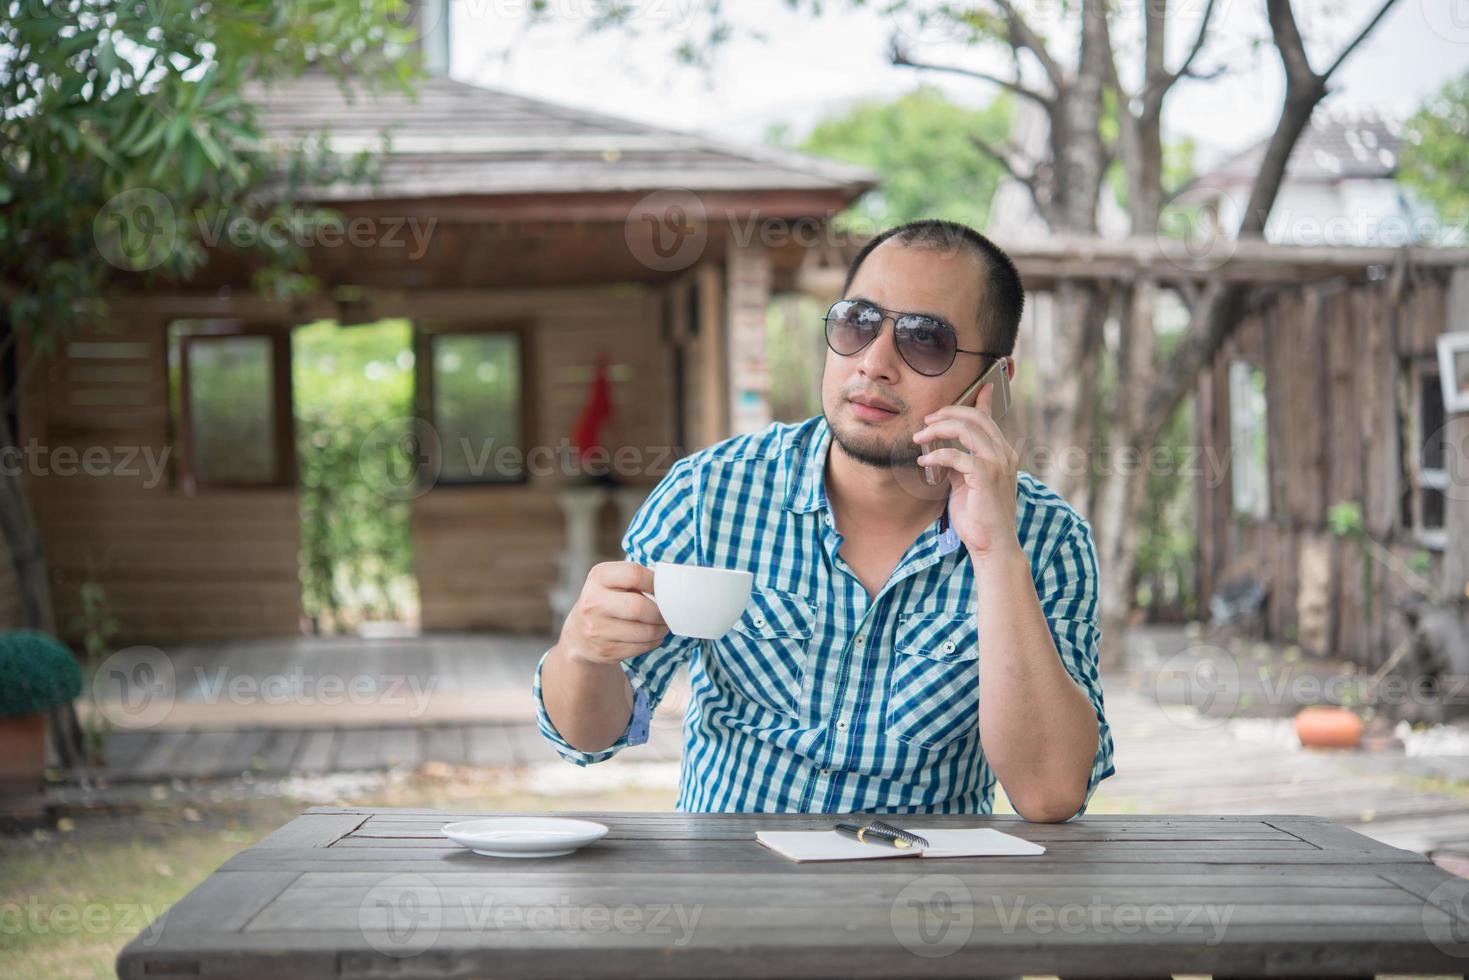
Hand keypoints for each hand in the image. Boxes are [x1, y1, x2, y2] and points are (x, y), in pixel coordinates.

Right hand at [559, 561, 669, 664]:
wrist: (578, 635)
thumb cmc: (606, 602)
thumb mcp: (612, 582)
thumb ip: (636, 579)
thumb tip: (671, 586)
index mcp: (598, 577)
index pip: (633, 574)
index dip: (655, 582)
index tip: (664, 589)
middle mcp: (593, 602)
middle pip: (638, 607)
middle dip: (660, 612)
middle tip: (668, 613)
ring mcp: (596, 629)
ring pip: (644, 631)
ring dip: (661, 629)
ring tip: (663, 625)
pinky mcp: (604, 651)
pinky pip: (641, 647)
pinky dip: (653, 642)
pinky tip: (652, 636)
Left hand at [913, 405, 1019, 559]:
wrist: (993, 545)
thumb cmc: (978, 516)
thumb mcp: (967, 482)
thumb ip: (960, 463)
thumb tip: (943, 449)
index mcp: (1002, 453)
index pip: (990, 418)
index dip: (981, 399)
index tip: (973, 386)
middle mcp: (1004, 453)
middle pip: (975, 417)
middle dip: (947, 413)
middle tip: (926, 420)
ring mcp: (998, 463)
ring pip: (966, 429)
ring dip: (938, 430)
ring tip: (919, 438)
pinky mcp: (986, 476)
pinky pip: (957, 455)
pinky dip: (937, 455)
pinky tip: (924, 461)